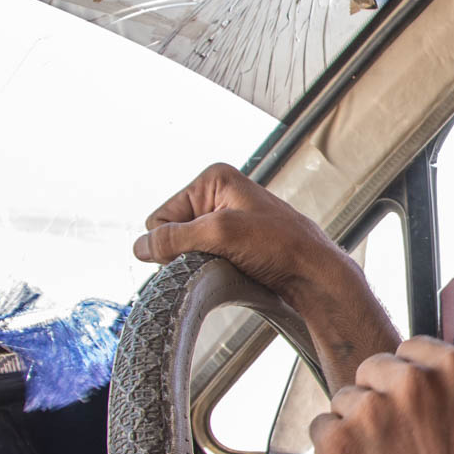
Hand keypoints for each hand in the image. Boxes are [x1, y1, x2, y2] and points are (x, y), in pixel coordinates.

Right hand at [133, 163, 397, 387]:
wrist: (315, 273)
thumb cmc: (279, 246)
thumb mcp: (221, 234)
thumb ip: (175, 238)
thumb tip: (139, 247)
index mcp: (214, 179)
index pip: (160, 216)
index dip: (171, 241)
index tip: (200, 252)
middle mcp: (218, 195)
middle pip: (172, 233)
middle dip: (185, 252)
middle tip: (218, 259)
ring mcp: (226, 220)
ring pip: (186, 250)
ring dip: (199, 263)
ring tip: (229, 265)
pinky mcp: (234, 243)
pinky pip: (203, 259)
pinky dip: (210, 269)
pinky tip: (232, 272)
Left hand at [308, 307, 453, 453]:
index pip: (414, 351)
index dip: (419, 387)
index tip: (431, 424)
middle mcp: (411, 382)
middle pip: (377, 368)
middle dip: (387, 400)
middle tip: (409, 448)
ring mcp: (371, 411)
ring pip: (349, 397)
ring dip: (360, 427)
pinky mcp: (338, 442)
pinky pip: (323, 427)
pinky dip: (336, 452)